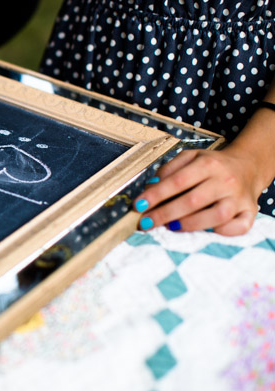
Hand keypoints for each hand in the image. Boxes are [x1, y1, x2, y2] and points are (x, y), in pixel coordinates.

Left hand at [133, 147, 263, 235]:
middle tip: (146, 223)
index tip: (138, 206)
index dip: (156, 195)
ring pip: (216, 216)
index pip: (177, 181)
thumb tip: (150, 188)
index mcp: (208, 164)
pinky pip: (239, 227)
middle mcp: (226, 181)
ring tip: (170, 227)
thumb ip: (168, 170)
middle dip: (165, 214)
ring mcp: (240, 198)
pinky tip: (205, 231)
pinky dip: (222, 232)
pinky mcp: (250, 212)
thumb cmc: (211, 165)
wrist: (248, 166)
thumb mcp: (189, 158)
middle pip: (193, 201)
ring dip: (189, 225)